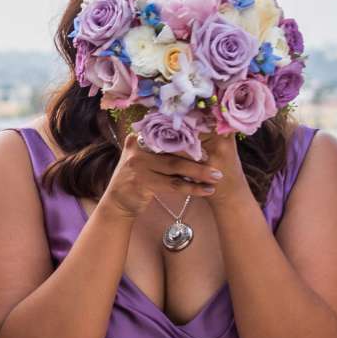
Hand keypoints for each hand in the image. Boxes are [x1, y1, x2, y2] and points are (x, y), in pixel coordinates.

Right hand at [100, 129, 221, 219]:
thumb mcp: (146, 159)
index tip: (212, 141)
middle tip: (218, 161)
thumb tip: (196, 141)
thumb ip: (163, 149)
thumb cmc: (139, 179)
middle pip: (175, 150)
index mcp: (141, 137)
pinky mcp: (142, 182)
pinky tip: (205, 191)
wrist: (117, 203)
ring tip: (216, 178)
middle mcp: (138, 147)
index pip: (169, 134)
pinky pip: (173, 185)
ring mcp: (138, 164)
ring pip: (176, 168)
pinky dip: (192, 188)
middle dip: (199, 157)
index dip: (191, 138)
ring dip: (199, 173)